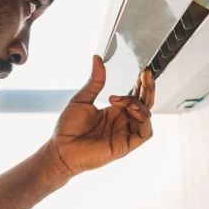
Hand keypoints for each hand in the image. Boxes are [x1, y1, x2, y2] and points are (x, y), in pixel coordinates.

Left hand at [48, 55, 154, 177]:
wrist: (61, 149)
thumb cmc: (68, 128)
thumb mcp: (82, 99)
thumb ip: (94, 81)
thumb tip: (97, 59)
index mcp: (114, 111)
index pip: (134, 95)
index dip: (141, 84)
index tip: (142, 72)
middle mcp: (122, 121)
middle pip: (144, 103)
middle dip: (148, 89)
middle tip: (145, 75)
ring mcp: (125, 133)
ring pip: (146, 116)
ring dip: (141, 104)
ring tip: (127, 100)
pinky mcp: (126, 145)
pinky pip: (144, 133)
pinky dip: (143, 120)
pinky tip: (132, 110)